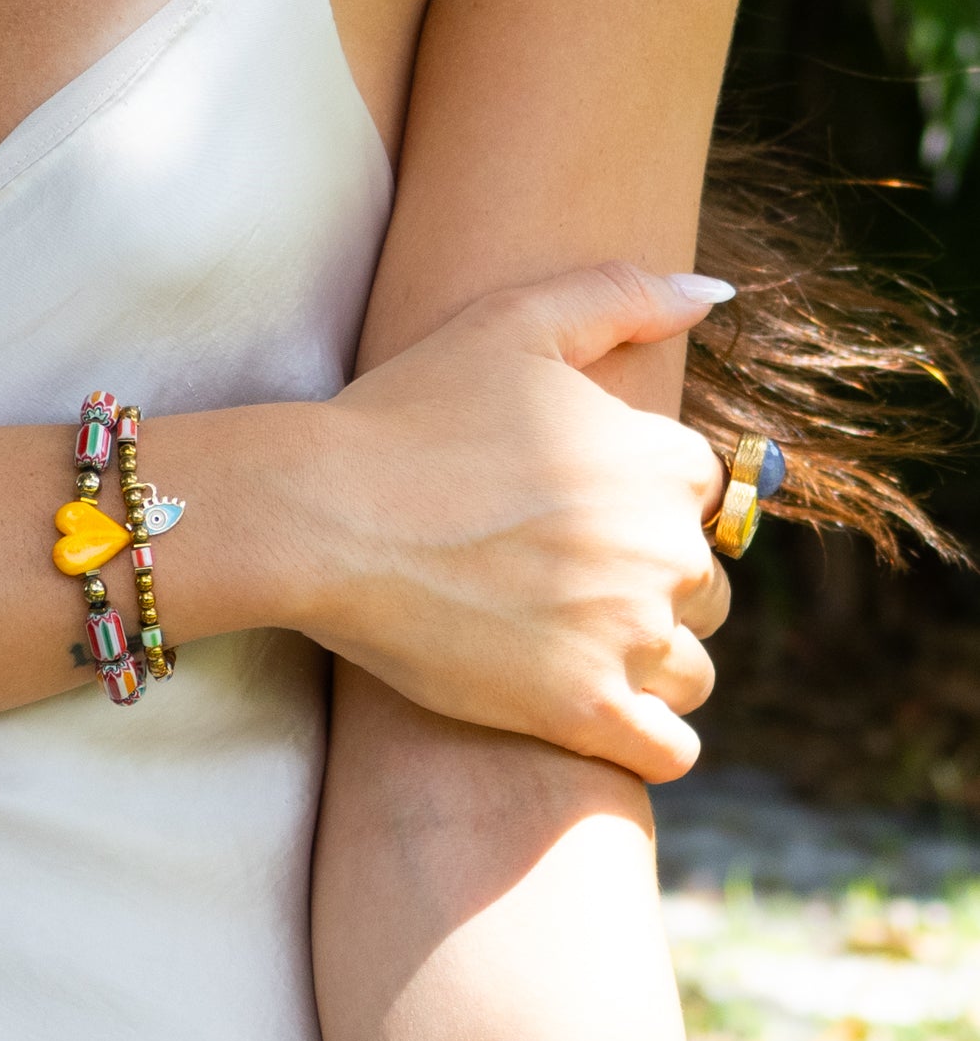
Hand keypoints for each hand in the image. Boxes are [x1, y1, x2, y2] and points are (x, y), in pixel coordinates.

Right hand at [297, 263, 729, 783]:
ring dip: (647, 659)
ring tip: (568, 642)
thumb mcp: (511, 320)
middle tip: (559, 576)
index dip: (640, 500)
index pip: (701, 492)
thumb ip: (621, 294)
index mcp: (658, 459)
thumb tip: (715, 291)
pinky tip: (595, 708)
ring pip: (689, 666)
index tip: (575, 510)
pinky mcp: (582, 710)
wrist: (324, 513)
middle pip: (702, 582)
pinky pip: (668, 748)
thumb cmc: (408, 412)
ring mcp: (627, 635)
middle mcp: (664, 549)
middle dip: (647, 581)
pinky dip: (644, 735)